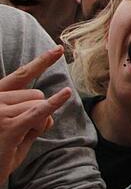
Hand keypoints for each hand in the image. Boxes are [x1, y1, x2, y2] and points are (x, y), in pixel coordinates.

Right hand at [0, 46, 71, 181]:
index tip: (58, 49)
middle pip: (35, 94)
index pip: (20, 75)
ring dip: (37, 123)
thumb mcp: (13, 131)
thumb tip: (48, 111)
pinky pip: (37, 112)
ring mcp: (0, 114)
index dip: (41, 62)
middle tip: (20, 132)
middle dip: (38, 111)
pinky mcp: (8, 127)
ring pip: (38, 105)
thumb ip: (29, 117)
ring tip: (15, 139)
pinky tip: (66, 93)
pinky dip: (53, 103)